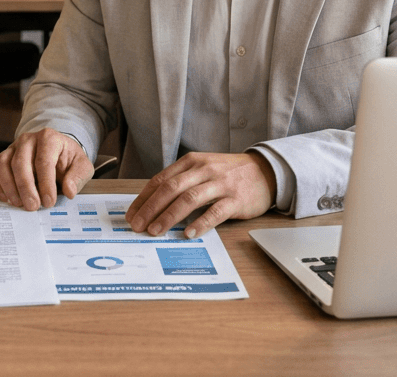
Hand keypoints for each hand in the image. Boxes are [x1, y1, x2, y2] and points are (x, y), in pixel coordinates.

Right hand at [0, 129, 93, 210]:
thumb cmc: (68, 160)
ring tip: (19, 204)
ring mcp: (13, 147)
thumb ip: (78, 177)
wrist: (58, 153)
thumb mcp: (82, 167)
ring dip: (9, 187)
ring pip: (3, 164)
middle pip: (20, 163)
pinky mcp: (4, 157)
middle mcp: (28, 139)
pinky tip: (7, 199)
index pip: (44, 161)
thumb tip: (69, 190)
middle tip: (32, 207)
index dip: (46, 184)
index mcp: (49, 138)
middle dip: (25, 188)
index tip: (49, 202)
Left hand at [126, 152, 274, 237]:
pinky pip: (215, 212)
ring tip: (155, 231)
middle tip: (137, 226)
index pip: (161, 180)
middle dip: (150, 209)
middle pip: (170, 189)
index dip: (143, 199)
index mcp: (192, 162)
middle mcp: (204, 170)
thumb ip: (182, 181)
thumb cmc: (229, 173)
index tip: (131, 215)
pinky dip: (200, 223)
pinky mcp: (236, 199)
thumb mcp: (203, 169)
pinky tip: (188, 233)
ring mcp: (220, 184)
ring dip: (169, 216)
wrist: (266, 171)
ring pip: (189, 199)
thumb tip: (153, 204)